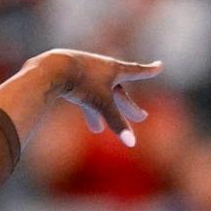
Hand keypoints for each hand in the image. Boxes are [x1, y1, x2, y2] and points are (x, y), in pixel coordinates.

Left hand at [40, 49, 163, 146]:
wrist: (52, 68)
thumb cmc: (81, 82)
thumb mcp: (101, 103)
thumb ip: (116, 122)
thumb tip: (132, 144)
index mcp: (114, 69)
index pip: (136, 71)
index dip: (148, 71)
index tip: (159, 66)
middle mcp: (102, 68)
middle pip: (119, 91)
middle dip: (128, 106)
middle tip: (142, 117)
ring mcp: (85, 72)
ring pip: (98, 96)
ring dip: (101, 113)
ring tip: (98, 130)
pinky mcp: (69, 78)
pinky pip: (82, 96)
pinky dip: (86, 108)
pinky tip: (85, 122)